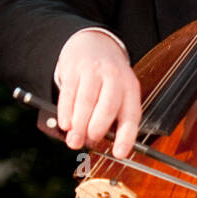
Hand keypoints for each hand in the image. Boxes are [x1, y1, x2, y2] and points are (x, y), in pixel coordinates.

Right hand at [55, 29, 141, 157]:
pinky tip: (65, 124)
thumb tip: (97, 143)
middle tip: (89, 142)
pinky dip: (66, 111)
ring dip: (79, 124)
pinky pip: (69, 93)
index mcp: (130, 88)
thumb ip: (112, 117)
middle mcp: (114, 78)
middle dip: (97, 128)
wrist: (93, 43)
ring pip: (86, 101)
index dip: (126, 137)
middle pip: (108, 106)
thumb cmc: (107, 78)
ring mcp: (93, 72)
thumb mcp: (119, 92)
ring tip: (74, 140)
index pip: (131, 115)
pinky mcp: (73, 70)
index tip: (119, 154)